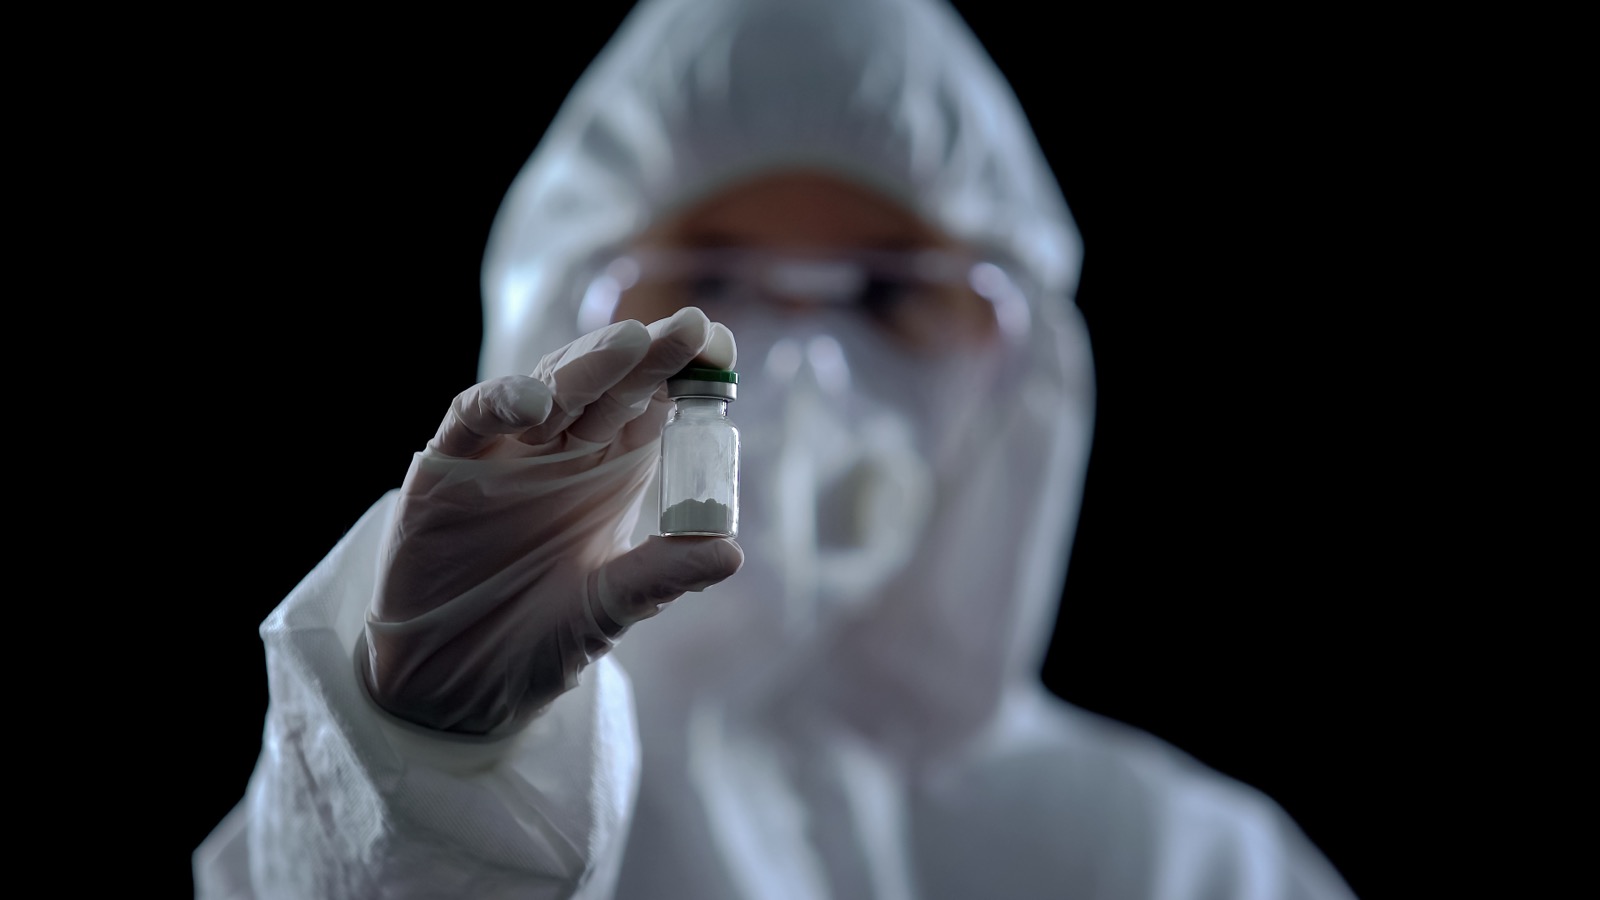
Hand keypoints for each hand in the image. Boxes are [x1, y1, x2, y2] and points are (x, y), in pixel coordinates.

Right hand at [361, 307, 741, 734]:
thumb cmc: (539, 636)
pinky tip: (536, 402)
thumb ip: (659, 576)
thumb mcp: (608, 609)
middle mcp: (564, 448)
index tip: (721, 351)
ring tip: (629, 345)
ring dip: (587, 366)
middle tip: (690, 329)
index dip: (685, 372)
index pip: (654, 402)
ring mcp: (507, 451)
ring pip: (550, 388)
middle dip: (649, 355)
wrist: (453, 683)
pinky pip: (474, 417)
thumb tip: (731, 553)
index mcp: (613, 468)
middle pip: (611, 386)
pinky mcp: (449, 466)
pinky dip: (503, 402)